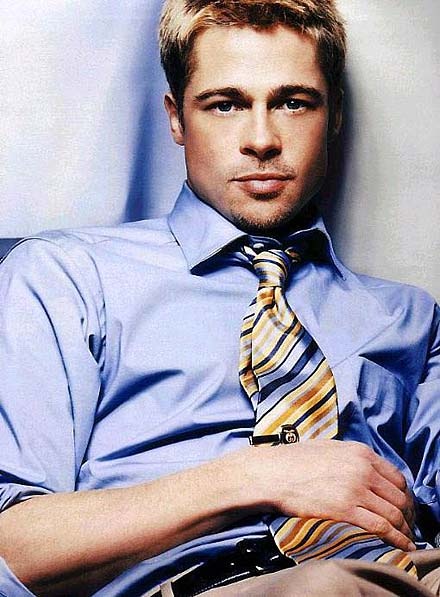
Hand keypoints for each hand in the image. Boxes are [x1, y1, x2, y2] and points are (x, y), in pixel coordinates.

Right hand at [243, 439, 415, 551]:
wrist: (273, 473)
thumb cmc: (296, 461)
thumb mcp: (329, 448)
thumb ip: (352, 457)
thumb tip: (366, 470)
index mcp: (360, 453)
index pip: (397, 477)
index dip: (404, 495)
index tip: (403, 506)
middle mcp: (362, 469)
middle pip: (400, 496)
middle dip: (407, 513)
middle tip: (407, 525)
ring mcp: (355, 488)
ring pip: (394, 513)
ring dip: (404, 528)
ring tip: (405, 539)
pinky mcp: (345, 509)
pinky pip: (381, 526)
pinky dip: (396, 538)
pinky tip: (400, 545)